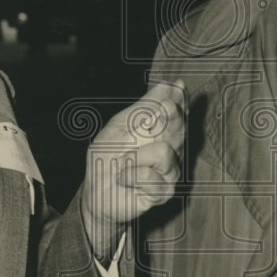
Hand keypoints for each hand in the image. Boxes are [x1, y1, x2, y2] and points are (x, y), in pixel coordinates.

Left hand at [81, 80, 185, 260]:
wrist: (96, 192)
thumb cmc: (108, 158)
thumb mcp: (120, 127)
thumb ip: (144, 108)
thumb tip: (167, 84)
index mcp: (160, 131)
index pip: (178, 111)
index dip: (180, 99)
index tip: (178, 86)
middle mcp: (171, 149)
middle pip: (179, 127)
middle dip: (171, 116)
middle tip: (165, 108)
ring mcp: (170, 171)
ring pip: (164, 151)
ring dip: (135, 156)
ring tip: (123, 163)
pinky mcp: (164, 191)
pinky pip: (151, 177)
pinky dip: (131, 176)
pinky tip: (124, 179)